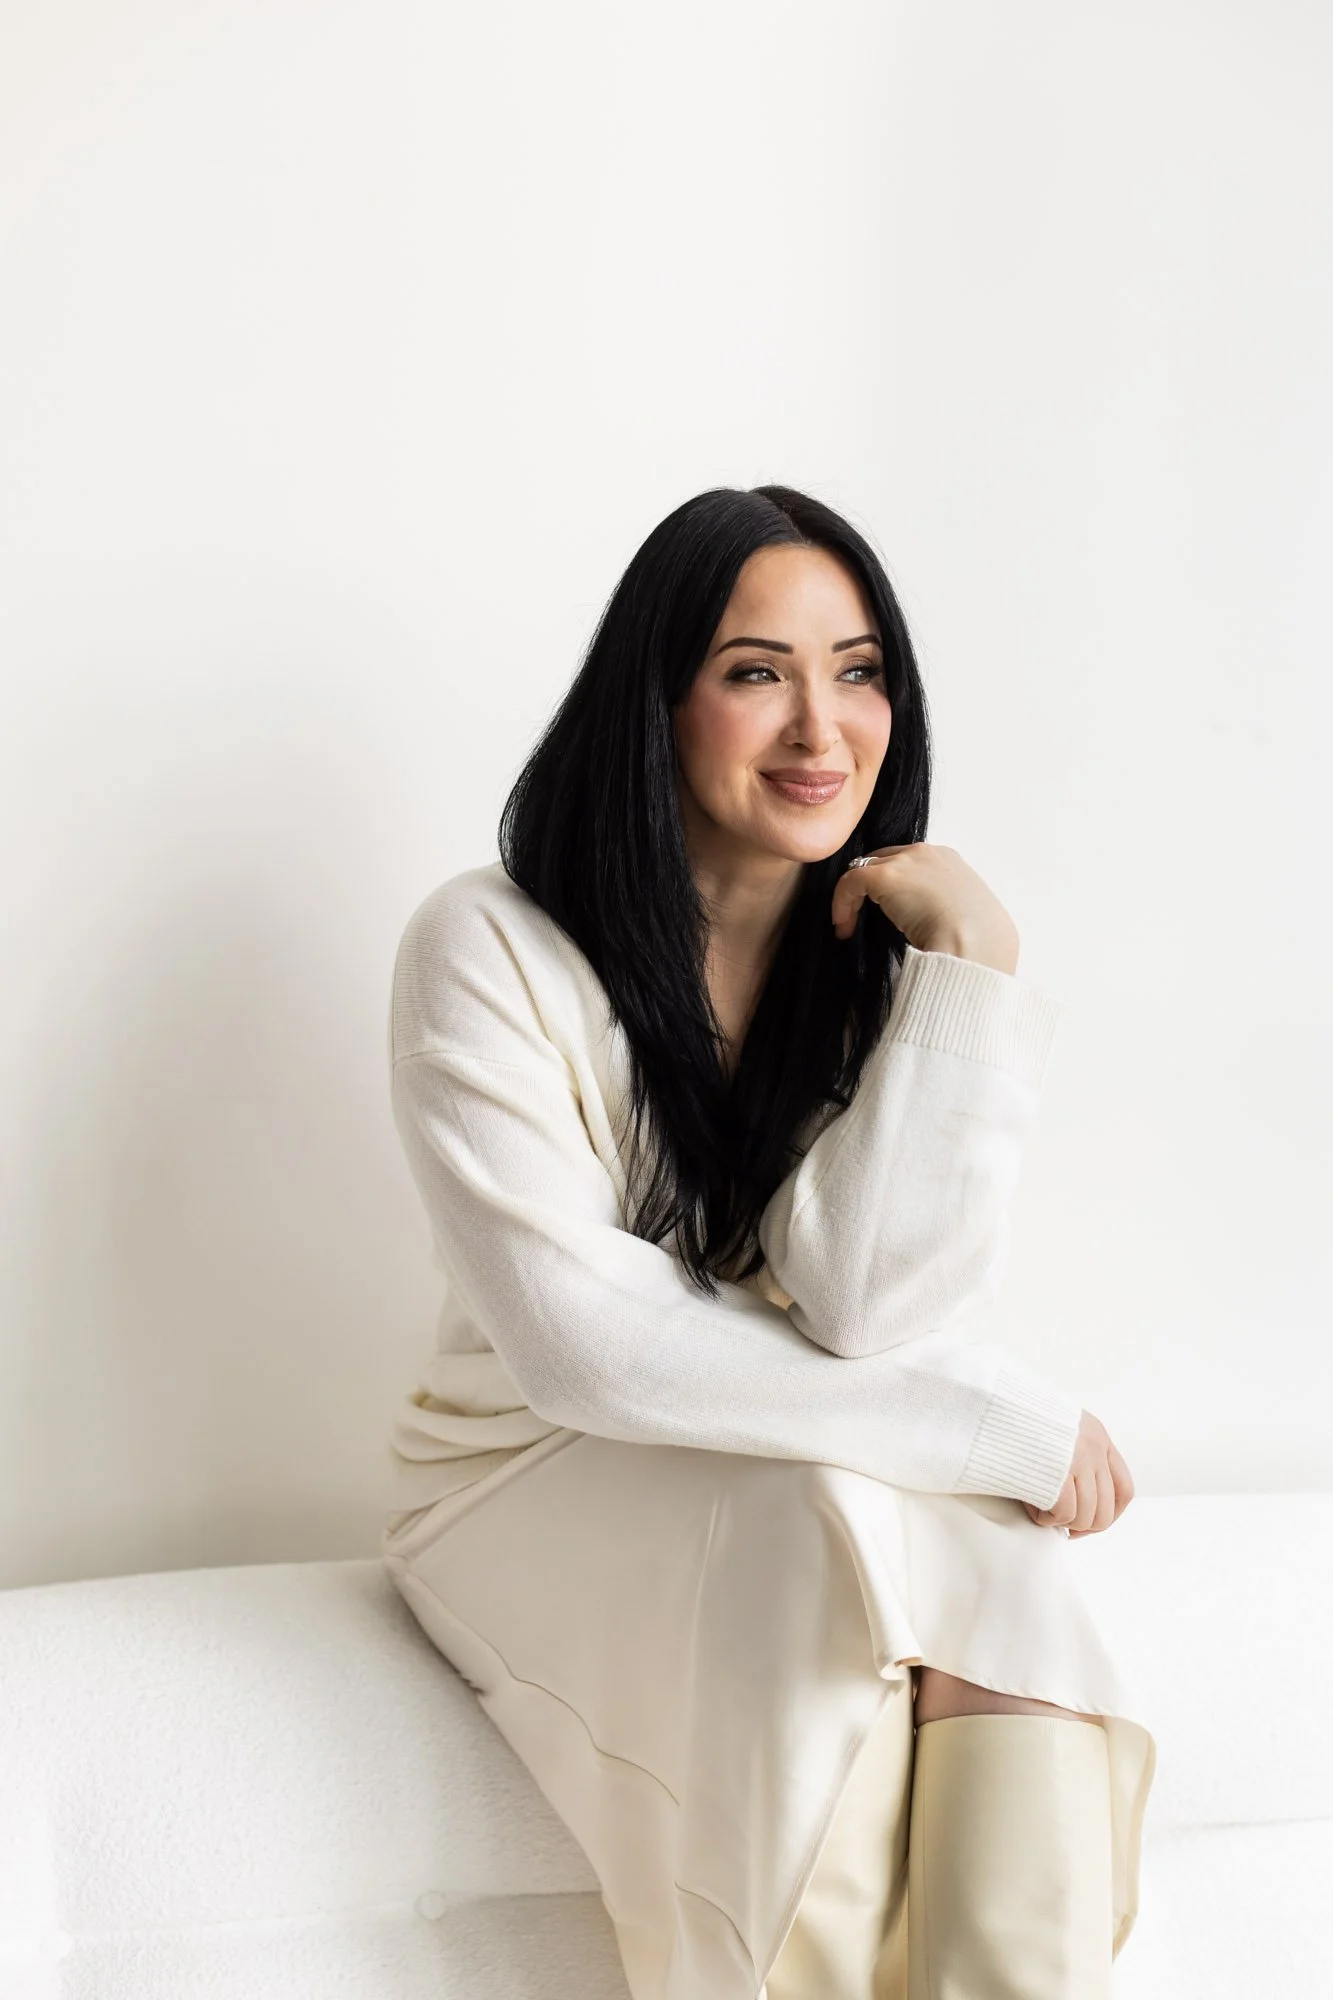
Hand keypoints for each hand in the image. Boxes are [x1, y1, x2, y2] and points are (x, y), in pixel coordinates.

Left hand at [831, 843, 1019, 974]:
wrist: (974, 944)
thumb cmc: (976, 942)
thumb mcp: (967, 917)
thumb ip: (947, 911)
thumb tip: (933, 927)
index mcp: (949, 861)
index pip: (910, 863)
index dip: (893, 888)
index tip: (889, 915)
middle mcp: (928, 853)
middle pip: (884, 860)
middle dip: (871, 887)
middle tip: (862, 917)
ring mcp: (907, 861)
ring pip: (865, 870)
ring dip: (854, 898)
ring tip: (849, 927)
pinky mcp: (885, 876)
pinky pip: (850, 882)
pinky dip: (842, 903)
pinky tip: (843, 928)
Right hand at [1022, 1409, 1134, 1537]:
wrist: (996, 1402)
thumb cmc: (1019, 1415)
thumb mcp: (1059, 1424)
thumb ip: (1076, 1451)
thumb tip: (1080, 1493)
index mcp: (1097, 1435)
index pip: (1124, 1488)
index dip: (1111, 1514)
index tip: (1092, 1522)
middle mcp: (1094, 1448)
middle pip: (1105, 1511)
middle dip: (1084, 1526)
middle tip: (1065, 1527)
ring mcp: (1078, 1461)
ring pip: (1085, 1517)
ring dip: (1062, 1521)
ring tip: (1041, 1508)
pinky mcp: (1059, 1474)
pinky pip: (1063, 1514)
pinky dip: (1045, 1518)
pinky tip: (1031, 1505)